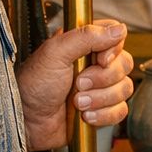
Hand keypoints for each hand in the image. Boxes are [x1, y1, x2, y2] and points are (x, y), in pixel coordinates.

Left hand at [17, 19, 133, 150]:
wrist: (26, 122)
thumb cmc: (32, 85)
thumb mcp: (55, 53)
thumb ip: (86, 36)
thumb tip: (118, 29)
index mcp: (84, 45)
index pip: (117, 37)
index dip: (114, 49)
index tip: (100, 59)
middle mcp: (94, 64)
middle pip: (125, 64)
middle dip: (102, 78)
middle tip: (78, 84)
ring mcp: (100, 88)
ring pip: (125, 88)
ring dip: (101, 98)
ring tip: (77, 102)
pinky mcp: (102, 110)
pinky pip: (120, 110)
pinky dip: (104, 114)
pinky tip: (85, 115)